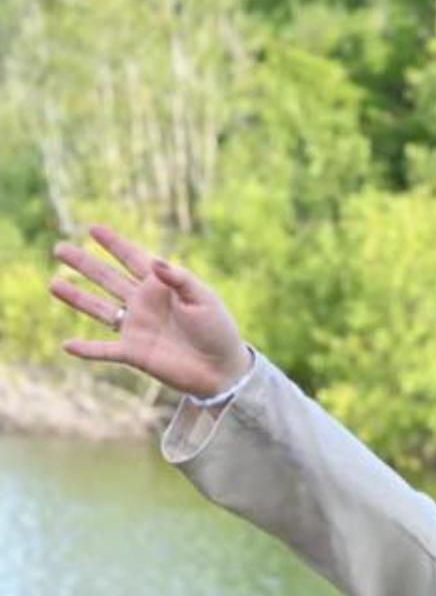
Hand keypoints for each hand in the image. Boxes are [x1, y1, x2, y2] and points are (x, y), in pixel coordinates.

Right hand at [49, 226, 252, 397]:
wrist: (222, 368)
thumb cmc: (218, 329)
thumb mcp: (204, 299)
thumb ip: (179, 279)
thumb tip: (154, 262)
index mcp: (161, 286)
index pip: (132, 259)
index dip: (114, 244)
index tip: (93, 227)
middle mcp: (143, 304)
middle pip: (107, 279)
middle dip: (84, 264)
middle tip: (59, 248)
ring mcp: (136, 328)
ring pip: (99, 309)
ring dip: (76, 298)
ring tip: (53, 283)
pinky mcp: (134, 353)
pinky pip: (105, 351)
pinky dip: (86, 349)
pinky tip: (67, 345)